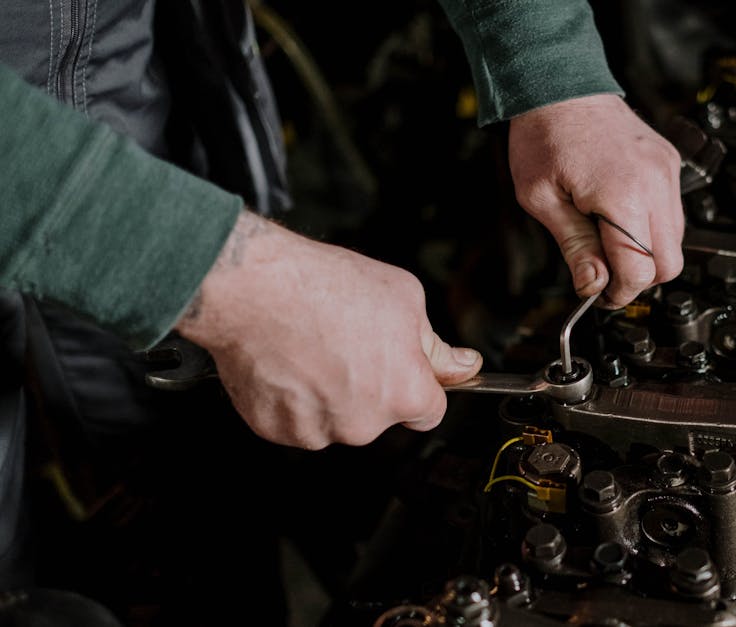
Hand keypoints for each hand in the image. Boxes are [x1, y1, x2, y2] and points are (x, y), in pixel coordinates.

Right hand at [175, 212, 480, 448]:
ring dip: (329, 394)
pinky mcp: (275, 430)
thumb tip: (464, 366)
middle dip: (369, 386)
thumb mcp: (404, 299)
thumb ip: (436, 346)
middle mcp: (363, 423)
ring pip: (336, 419)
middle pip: (379, 416)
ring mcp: (317, 431)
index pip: (429, 411)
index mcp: (404, 393)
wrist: (253, 289)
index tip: (402, 369)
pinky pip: (296, 420)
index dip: (417, 386)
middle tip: (347, 342)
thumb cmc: (324, 287)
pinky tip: (288, 361)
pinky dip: (292, 398)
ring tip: (312, 347)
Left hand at [509, 94, 684, 306]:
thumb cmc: (545, 135)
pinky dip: (652, 227)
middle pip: (669, 264)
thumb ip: (573, 247)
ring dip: (646, 253)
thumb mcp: (541, 200)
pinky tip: (620, 216)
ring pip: (676, 241)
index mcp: (623, 197)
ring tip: (608, 241)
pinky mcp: (669, 164)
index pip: (640, 271)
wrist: (561, 84)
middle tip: (606, 274)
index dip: (620, 293)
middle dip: (638, 278)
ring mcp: (666, 173)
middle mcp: (655, 185)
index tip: (600, 295)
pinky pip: (672, 213)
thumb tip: (593, 286)